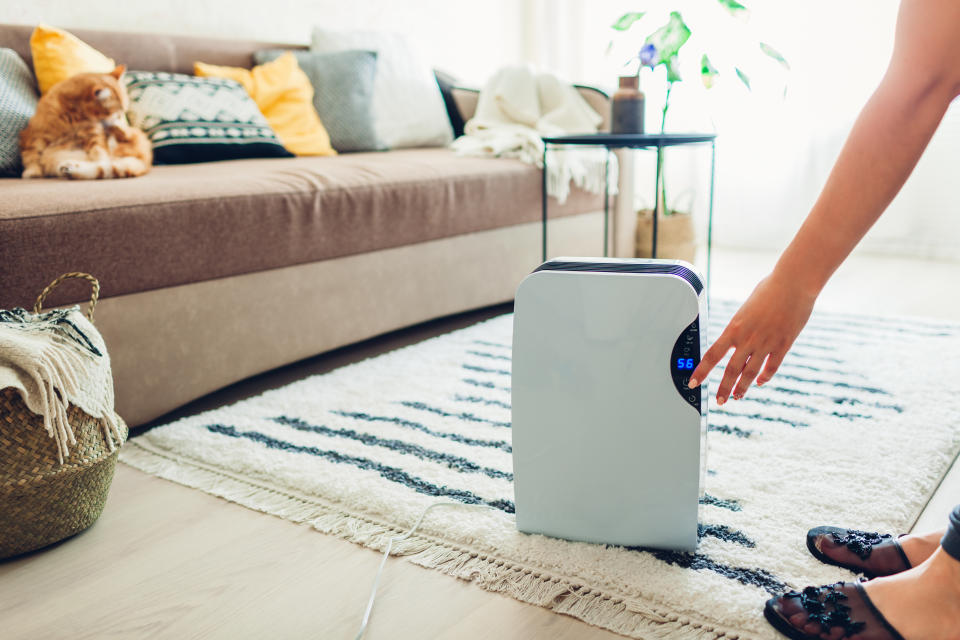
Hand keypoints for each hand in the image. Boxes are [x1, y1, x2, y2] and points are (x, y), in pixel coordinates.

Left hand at [688, 272, 816, 404]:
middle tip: (719, 401)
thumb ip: (740, 326)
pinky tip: (760, 382)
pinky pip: (772, 367)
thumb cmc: (770, 289)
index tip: (693, 382)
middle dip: (723, 388)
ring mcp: (766, 344)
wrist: (794, 283)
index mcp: (734, 328)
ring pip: (751, 374)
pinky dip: (765, 377)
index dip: (701, 372)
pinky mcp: (784, 345)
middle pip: (731, 371)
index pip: (712, 355)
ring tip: (737, 396)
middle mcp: (748, 339)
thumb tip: (738, 337)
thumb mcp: (746, 308)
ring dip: (743, 388)